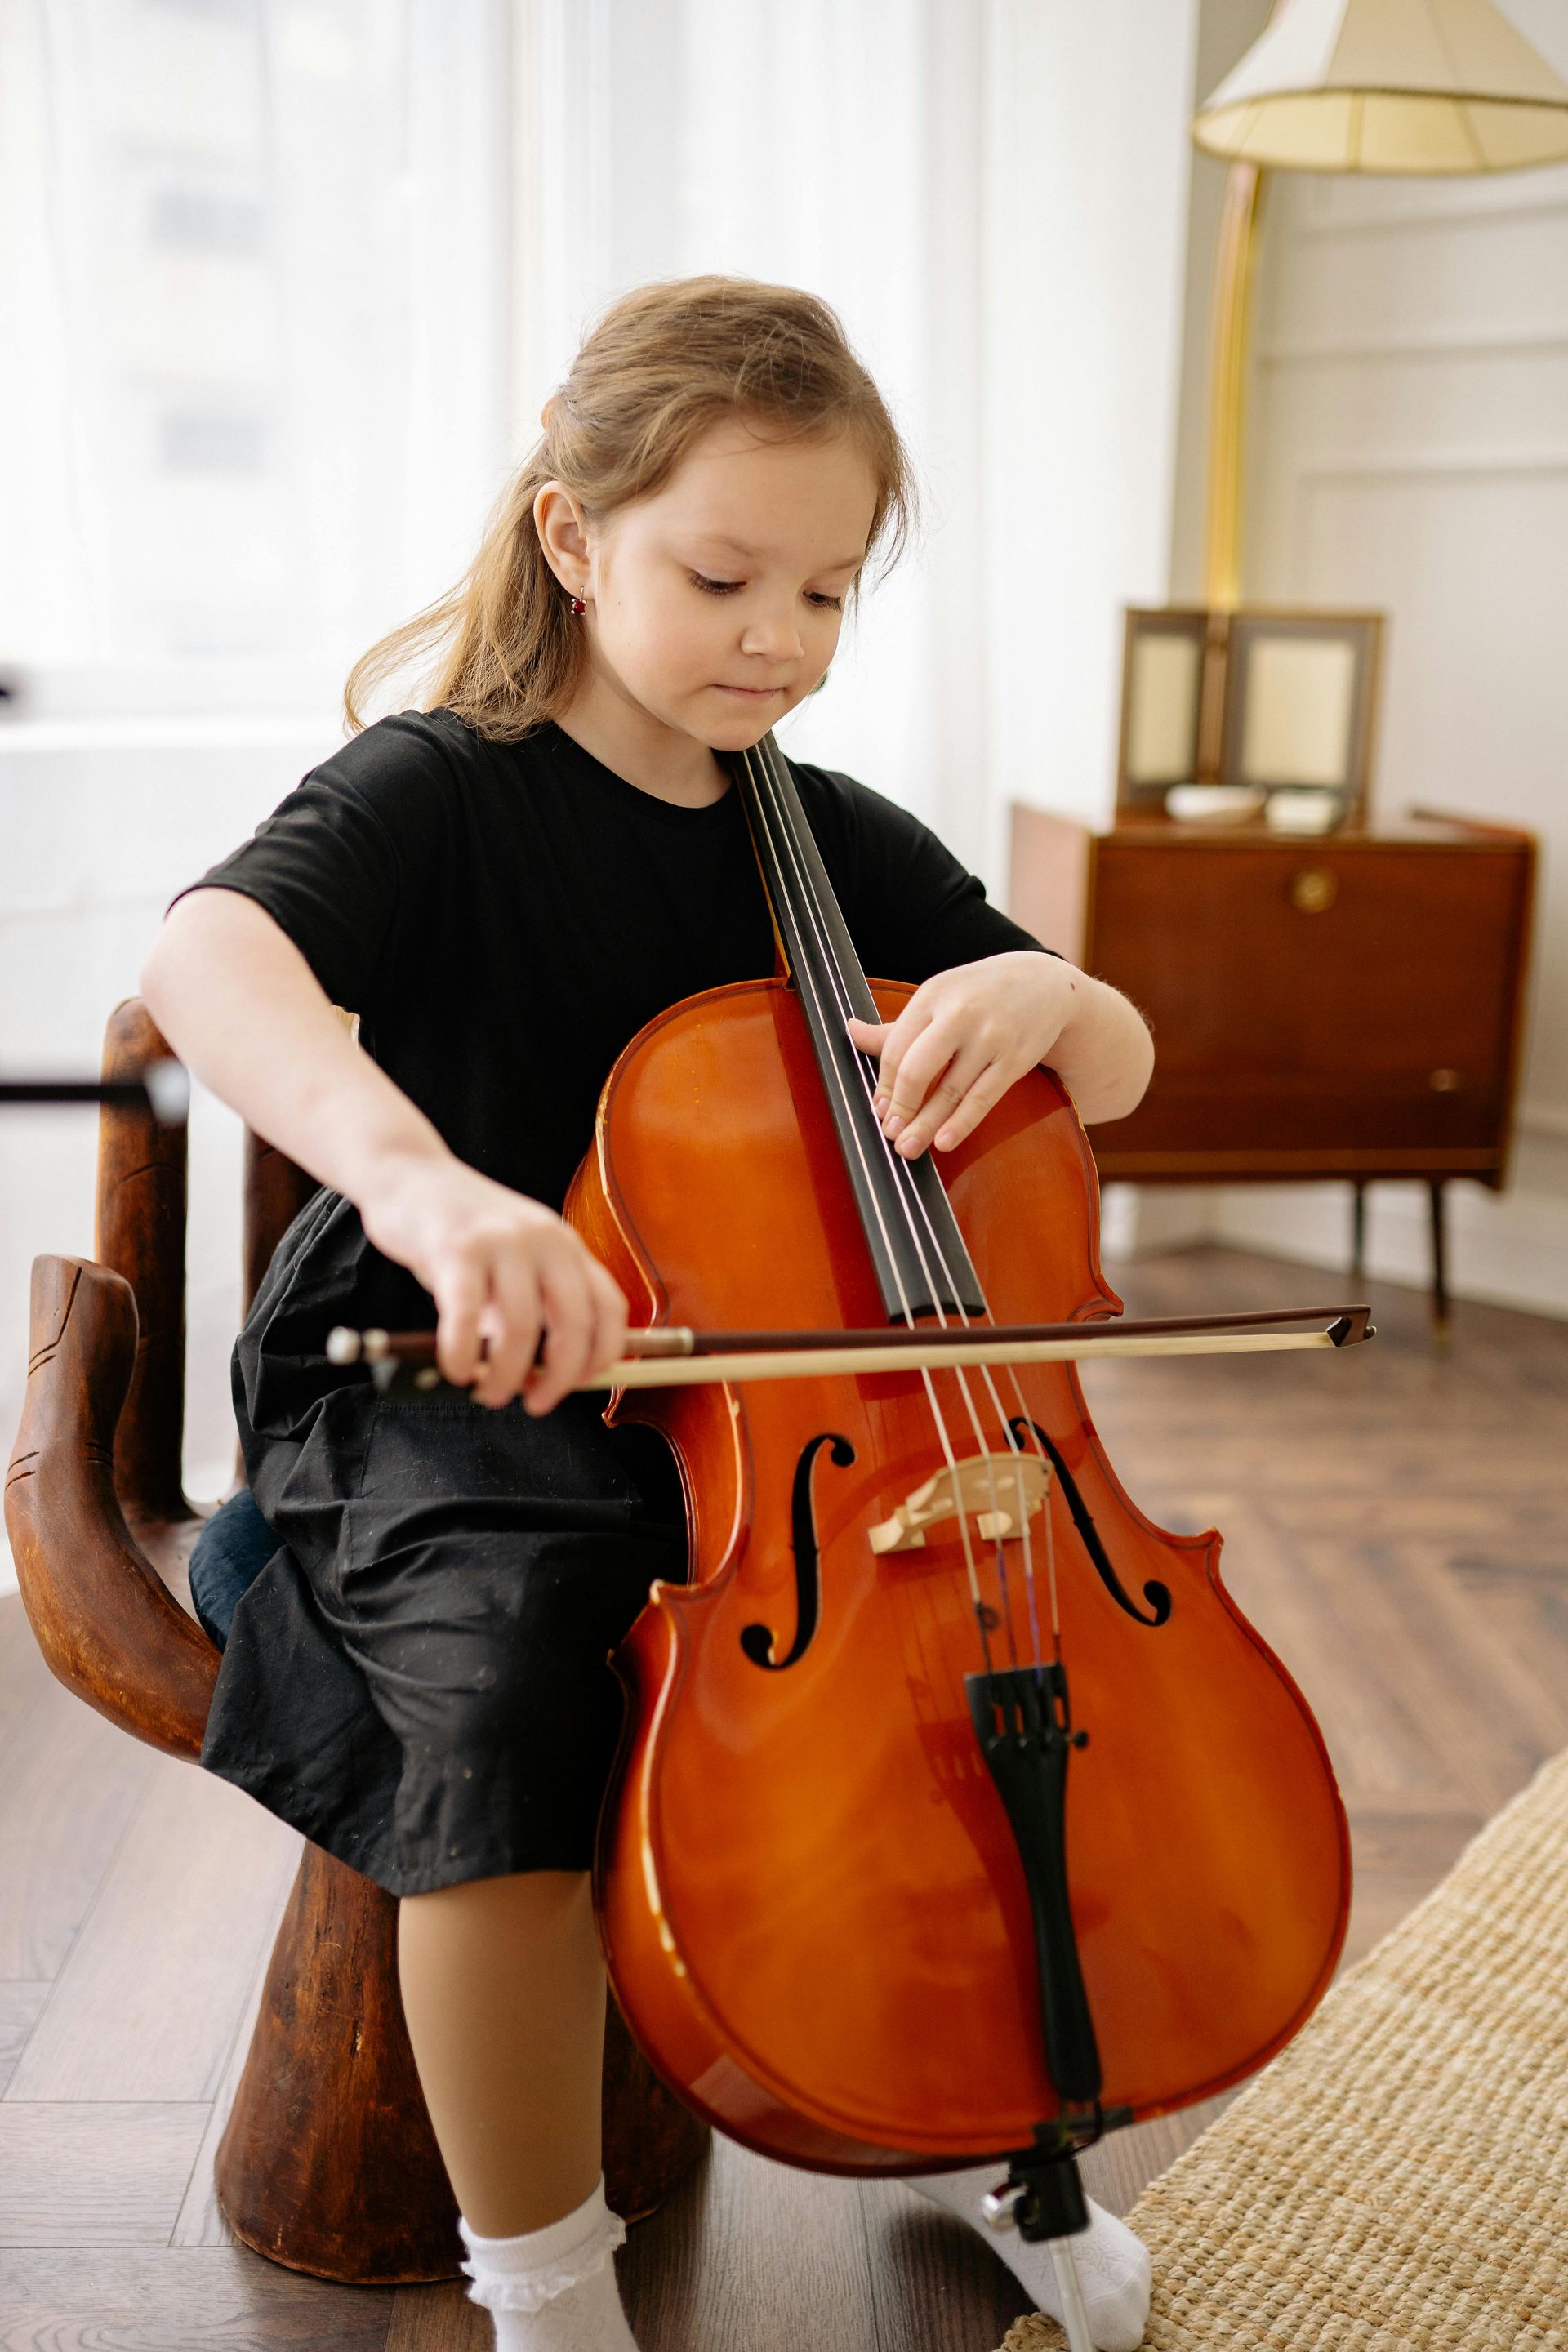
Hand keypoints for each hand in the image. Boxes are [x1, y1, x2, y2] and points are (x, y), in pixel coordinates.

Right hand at [359, 1149, 627, 1411]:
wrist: (408, 1175)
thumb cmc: (458, 1231)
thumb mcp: (511, 1262)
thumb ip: (530, 1308)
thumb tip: (538, 1376)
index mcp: (564, 1245)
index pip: (609, 1307)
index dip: (602, 1355)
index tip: (583, 1383)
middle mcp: (543, 1239)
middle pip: (575, 1323)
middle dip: (559, 1377)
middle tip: (535, 1402)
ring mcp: (501, 1241)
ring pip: (521, 1328)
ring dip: (505, 1376)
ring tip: (487, 1391)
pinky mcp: (456, 1248)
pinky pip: (464, 1317)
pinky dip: (461, 1355)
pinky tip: (455, 1369)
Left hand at [845, 952, 1081, 1159]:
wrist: (1045, 985)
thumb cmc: (980, 994)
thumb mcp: (938, 998)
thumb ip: (895, 1026)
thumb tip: (849, 1031)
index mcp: (932, 996)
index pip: (896, 1048)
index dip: (883, 1084)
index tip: (878, 1109)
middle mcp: (960, 1015)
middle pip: (917, 1069)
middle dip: (899, 1107)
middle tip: (889, 1133)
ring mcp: (990, 1038)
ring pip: (951, 1090)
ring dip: (926, 1124)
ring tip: (908, 1148)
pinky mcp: (1015, 1059)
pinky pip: (984, 1097)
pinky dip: (963, 1122)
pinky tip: (945, 1141)